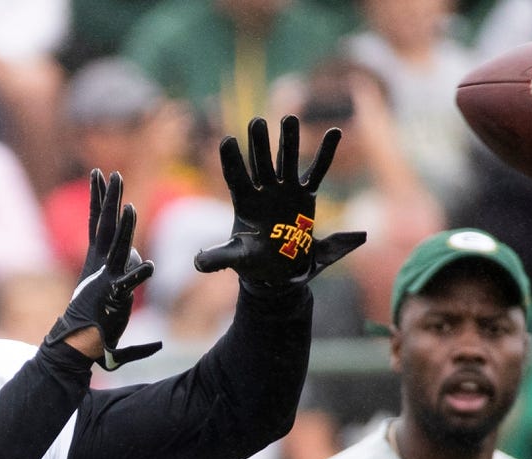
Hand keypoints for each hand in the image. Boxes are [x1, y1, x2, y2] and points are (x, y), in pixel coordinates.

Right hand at [45, 169, 160, 369]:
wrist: (80, 340)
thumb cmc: (97, 315)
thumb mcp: (115, 285)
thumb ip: (128, 267)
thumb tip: (140, 258)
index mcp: (97, 258)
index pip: (97, 221)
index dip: (99, 197)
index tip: (98, 174)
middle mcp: (99, 264)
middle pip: (104, 225)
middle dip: (109, 199)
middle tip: (113, 174)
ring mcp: (106, 278)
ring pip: (117, 248)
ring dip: (124, 229)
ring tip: (130, 208)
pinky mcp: (114, 297)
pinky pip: (128, 284)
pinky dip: (138, 276)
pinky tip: (149, 267)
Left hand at [194, 115, 365, 287]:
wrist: (277, 267)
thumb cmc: (253, 260)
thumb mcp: (236, 258)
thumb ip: (218, 257)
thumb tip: (196, 263)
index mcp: (244, 202)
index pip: (235, 177)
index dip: (231, 160)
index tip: (227, 140)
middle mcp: (263, 191)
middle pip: (261, 163)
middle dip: (259, 144)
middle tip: (257, 122)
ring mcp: (284, 190)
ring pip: (287, 160)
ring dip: (289, 140)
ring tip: (290, 118)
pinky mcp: (304, 195)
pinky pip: (317, 171)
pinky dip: (326, 154)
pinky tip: (334, 131)